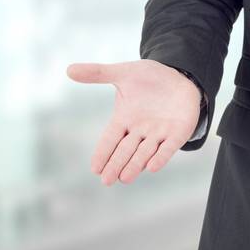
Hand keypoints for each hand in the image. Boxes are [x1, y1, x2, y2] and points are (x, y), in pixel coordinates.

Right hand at [66, 59, 201, 185]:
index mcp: (124, 119)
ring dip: (135, 165)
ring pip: (145, 152)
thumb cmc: (149, 78)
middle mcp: (140, 130)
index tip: (94, 168)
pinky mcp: (178, 132)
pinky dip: (161, 157)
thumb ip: (98, 73)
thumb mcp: (124, 73)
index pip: (110, 139)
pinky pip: (168, 147)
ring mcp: (159, 133)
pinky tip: (152, 167)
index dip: (103, 153)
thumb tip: (69, 69)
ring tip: (125, 178)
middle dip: (116, 165)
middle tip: (107, 180)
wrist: (180, 76)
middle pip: (125, 151)